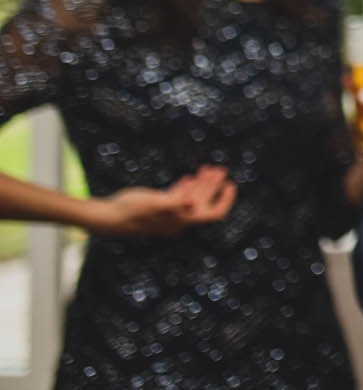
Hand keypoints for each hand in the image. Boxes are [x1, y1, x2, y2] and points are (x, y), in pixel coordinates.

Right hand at [84, 165, 237, 238]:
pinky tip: (188, 178)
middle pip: (203, 203)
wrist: (105, 218)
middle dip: (213, 186)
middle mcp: (178, 221)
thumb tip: (191, 203)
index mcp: (181, 220)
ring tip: (207, 168)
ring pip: (192, 200)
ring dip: (201, 185)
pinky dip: (186, 188)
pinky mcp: (159, 211)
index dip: (225, 200)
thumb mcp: (152, 203)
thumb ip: (173, 202)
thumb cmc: (128, 210)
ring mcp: (169, 217)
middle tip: (219, 169)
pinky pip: (178, 199)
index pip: (212, 214)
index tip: (231, 184)